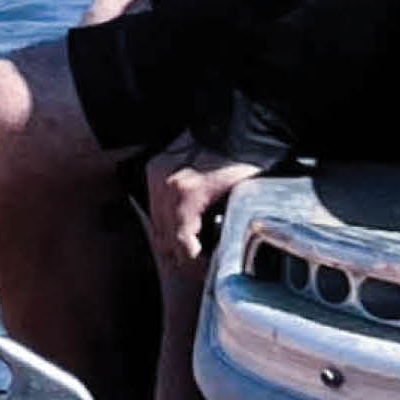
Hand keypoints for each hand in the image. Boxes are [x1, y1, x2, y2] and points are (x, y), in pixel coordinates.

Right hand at [141, 139, 264, 275]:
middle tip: (197, 267)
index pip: (180, 242)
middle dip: (180, 255)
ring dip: (171, 239)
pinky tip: (182, 227)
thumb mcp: (240, 197)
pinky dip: (167, 220)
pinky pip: (156, 205)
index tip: (203, 271)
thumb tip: (219, 249)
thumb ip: (223, 225)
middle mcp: (165, 187)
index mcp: (186, 194)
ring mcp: (157, 177)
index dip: (192, 262)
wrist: (237, 128)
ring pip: (156, 222)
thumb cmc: (244, 158)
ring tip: (190, 250)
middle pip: (163, 236)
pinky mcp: (155, 170)